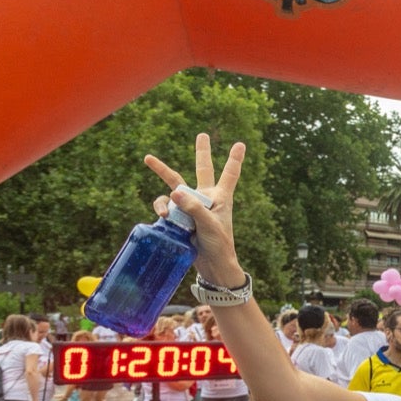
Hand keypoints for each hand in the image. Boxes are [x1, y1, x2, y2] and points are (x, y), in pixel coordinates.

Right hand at [145, 134, 244, 285]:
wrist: (213, 266)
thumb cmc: (219, 245)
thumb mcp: (210, 225)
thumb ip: (193, 208)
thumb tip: (174, 192)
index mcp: (221, 198)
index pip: (229, 174)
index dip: (234, 159)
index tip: (240, 144)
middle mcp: (206, 199)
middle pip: (202, 170)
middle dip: (202, 152)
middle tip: (203, 135)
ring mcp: (191, 207)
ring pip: (175, 188)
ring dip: (164, 183)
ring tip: (159, 192)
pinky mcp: (179, 217)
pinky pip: (166, 206)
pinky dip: (162, 208)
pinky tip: (163, 215)